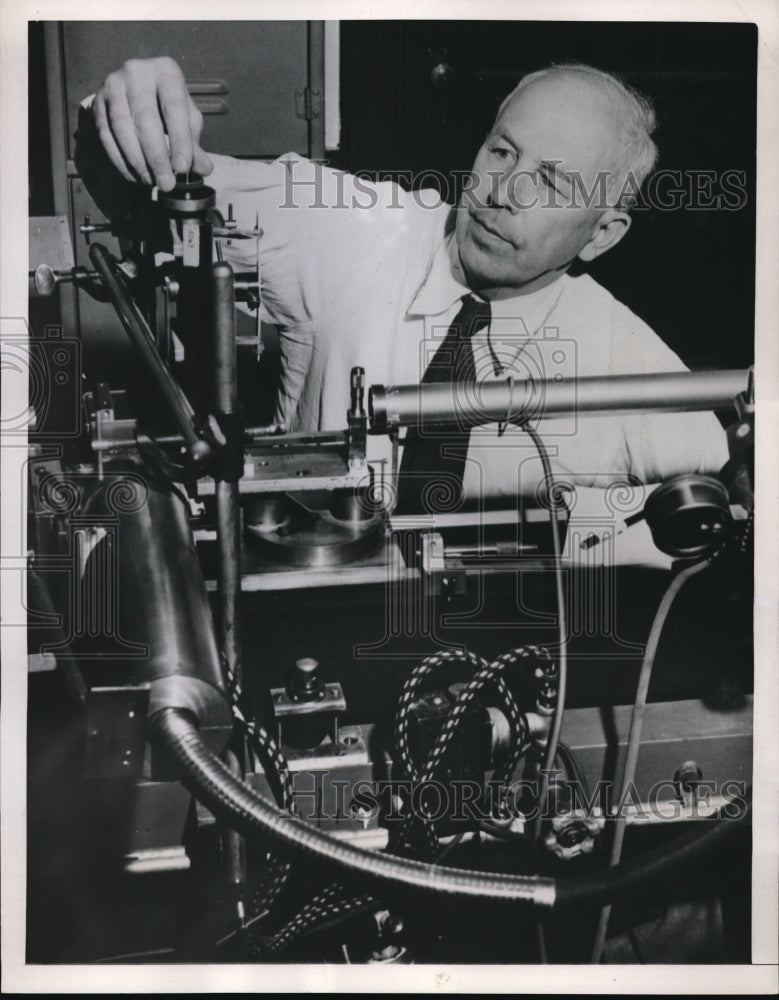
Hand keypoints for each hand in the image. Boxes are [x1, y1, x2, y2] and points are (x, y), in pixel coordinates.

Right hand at [93, 56, 212, 191]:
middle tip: (166, 183)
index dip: (179, 140)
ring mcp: (113, 84)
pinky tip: (134, 176)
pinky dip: (120, 160)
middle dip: (157, 157)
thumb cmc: (168, 106)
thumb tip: (205, 168)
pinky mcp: (98, 101)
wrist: (137, 91)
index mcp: (166, 71)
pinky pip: (106, 135)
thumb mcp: (187, 120)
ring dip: (137, 161)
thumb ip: (194, 145)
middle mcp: (137, 71)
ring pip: (123, 128)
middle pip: (146, 119)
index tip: (182, 169)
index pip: (174, 108)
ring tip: (151, 181)